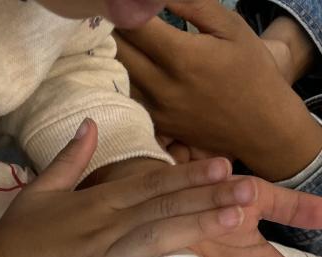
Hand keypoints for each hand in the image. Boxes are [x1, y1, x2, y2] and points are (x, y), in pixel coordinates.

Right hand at [0, 119, 256, 256]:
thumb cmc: (18, 234)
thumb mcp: (41, 189)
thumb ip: (70, 158)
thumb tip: (89, 124)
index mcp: (94, 203)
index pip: (148, 185)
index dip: (187, 175)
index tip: (223, 166)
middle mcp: (101, 228)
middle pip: (160, 210)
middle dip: (207, 199)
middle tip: (249, 190)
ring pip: (149, 242)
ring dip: (191, 230)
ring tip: (231, 221)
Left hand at [114, 0, 321, 180]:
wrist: (260, 127)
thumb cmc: (251, 72)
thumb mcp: (231, 28)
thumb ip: (192, 5)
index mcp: (181, 57)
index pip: (133, 26)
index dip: (122, 9)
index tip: (120, 3)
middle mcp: (162, 86)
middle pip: (117, 51)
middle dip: (112, 29)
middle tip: (113, 17)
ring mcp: (156, 109)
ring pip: (117, 76)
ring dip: (112, 55)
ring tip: (115, 39)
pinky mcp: (156, 124)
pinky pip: (127, 97)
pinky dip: (121, 79)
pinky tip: (126, 67)